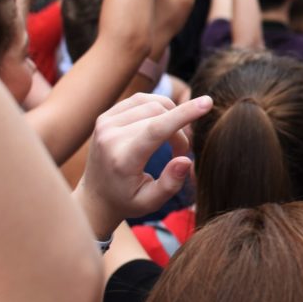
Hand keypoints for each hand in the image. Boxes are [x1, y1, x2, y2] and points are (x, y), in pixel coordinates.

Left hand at [75, 93, 212, 238]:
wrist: (94, 197)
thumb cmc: (128, 200)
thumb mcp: (151, 201)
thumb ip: (171, 183)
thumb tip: (186, 159)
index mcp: (122, 159)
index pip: (156, 129)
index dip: (184, 114)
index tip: (208, 102)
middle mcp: (109, 137)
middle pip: (159, 114)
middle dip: (180, 129)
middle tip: (182, 151)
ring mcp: (105, 123)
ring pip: (152, 102)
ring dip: (170, 116)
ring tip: (170, 140)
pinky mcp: (105, 115)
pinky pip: (141, 100)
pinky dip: (158, 108)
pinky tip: (160, 125)